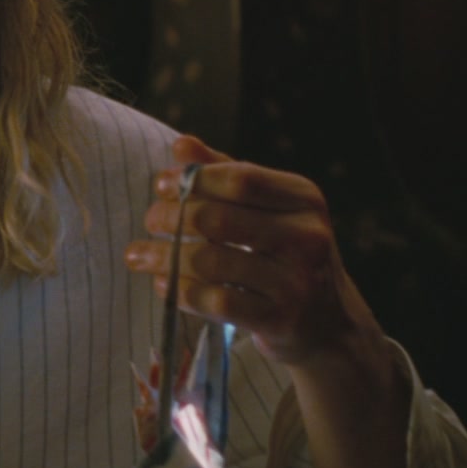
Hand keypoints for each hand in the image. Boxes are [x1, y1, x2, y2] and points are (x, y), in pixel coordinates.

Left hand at [123, 135, 385, 366]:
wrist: (329, 322)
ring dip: (162, 257)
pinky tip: (162, 284)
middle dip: (171, 218)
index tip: (160, 184)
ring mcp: (296, 282)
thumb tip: (181, 145)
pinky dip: (180, 291)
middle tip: (149, 220)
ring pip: (210, 262)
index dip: (194, 179)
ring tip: (137, 255)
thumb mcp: (269, 208)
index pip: (242, 179)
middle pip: (219, 219)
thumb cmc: (286, 252)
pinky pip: (215, 302)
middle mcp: (306, 237)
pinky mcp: (280, 320)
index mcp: (304, 199)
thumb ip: (225, 174)